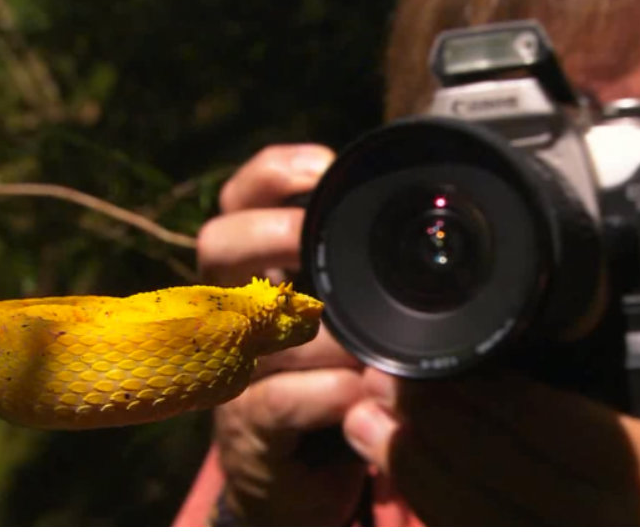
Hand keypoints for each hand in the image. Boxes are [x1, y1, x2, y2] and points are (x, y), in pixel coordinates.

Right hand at [198, 144, 370, 524]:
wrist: (308, 474)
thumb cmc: (332, 378)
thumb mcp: (347, 317)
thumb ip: (361, 275)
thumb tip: (423, 222)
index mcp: (258, 270)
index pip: (239, 200)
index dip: (271, 173)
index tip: (325, 166)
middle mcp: (231, 310)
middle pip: (215, 243)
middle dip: (269, 232)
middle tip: (316, 241)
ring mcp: (230, 369)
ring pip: (248, 322)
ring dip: (319, 328)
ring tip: (368, 344)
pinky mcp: (246, 427)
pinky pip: (275, 397)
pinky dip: (326, 391)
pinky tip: (359, 392)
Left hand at [342, 302, 639, 525]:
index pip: (545, 423)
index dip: (479, 393)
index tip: (427, 364)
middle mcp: (607, 522)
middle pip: (497, 466)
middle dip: (429, 423)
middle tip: (374, 383)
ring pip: (475, 515)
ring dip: (412, 469)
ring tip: (363, 425)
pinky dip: (436, 514)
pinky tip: (400, 482)